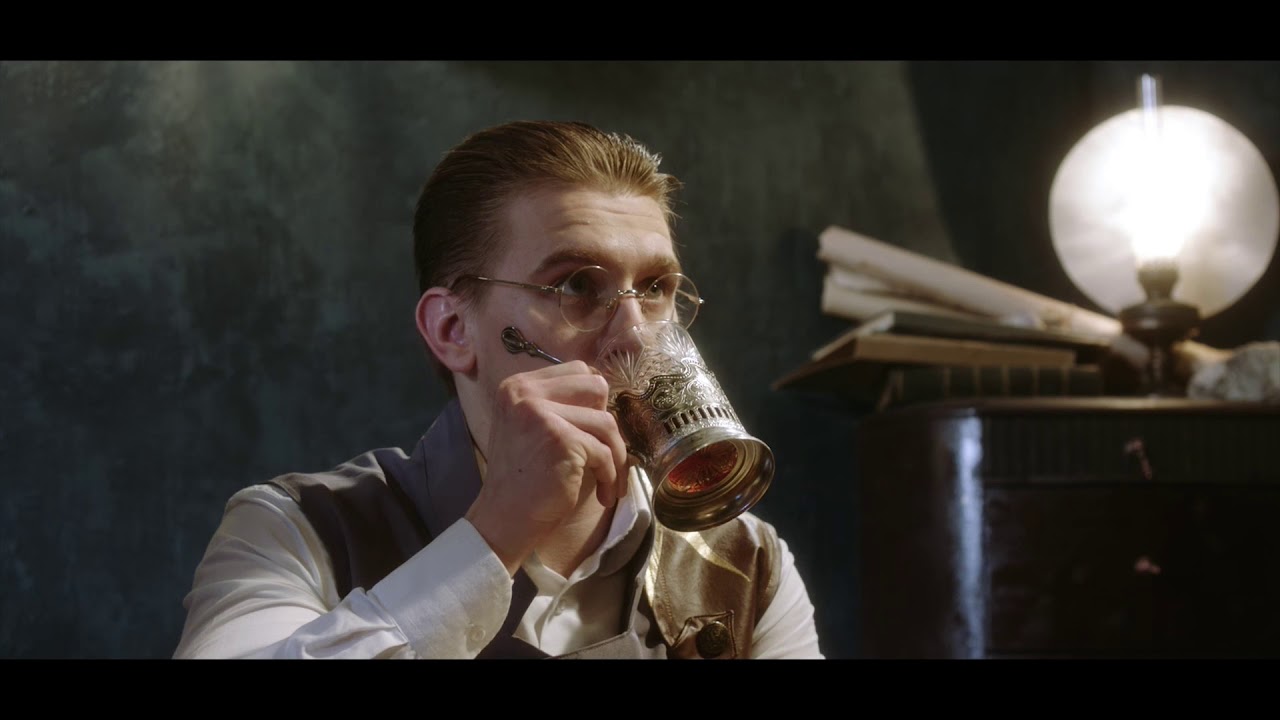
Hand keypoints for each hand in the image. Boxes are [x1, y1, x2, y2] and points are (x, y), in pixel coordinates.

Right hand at [465, 360, 629, 573]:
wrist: (504, 519)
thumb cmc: (524, 478)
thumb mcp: (533, 428)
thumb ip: (559, 404)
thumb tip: (606, 393)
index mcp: (518, 386)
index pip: (577, 371)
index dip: (594, 401)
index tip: (595, 431)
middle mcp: (526, 393)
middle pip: (596, 387)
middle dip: (607, 423)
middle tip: (604, 453)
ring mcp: (542, 414)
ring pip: (606, 422)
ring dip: (615, 455)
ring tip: (608, 479)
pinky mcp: (561, 439)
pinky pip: (604, 451)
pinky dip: (610, 475)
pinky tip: (603, 493)